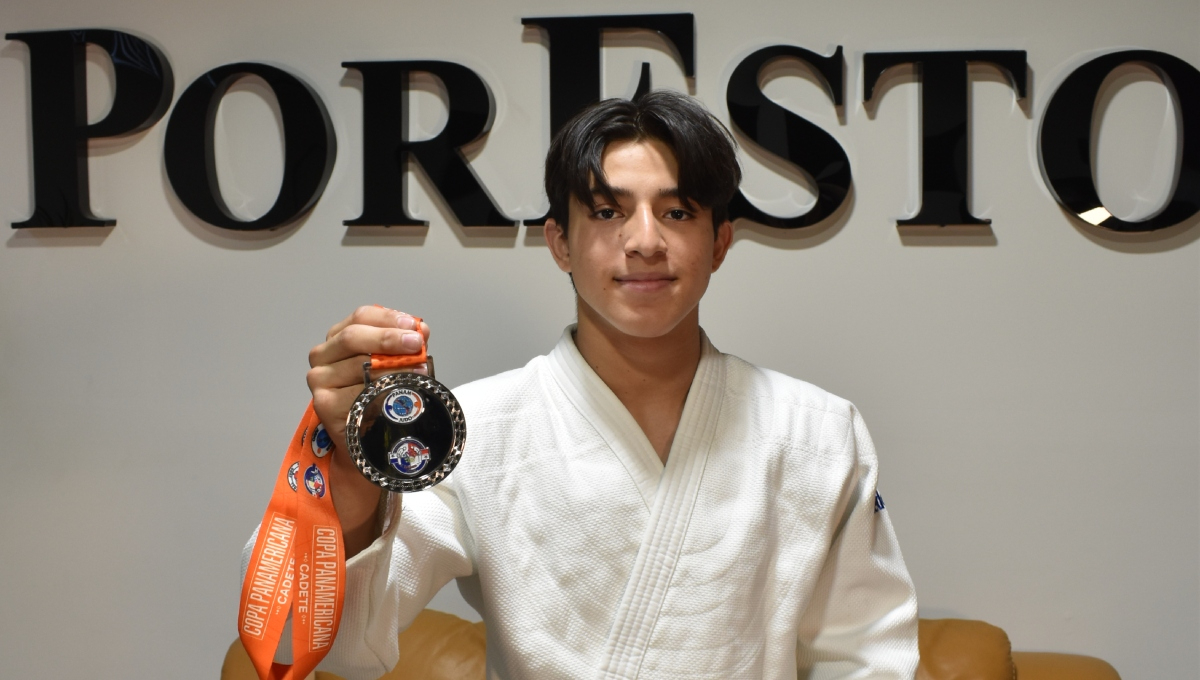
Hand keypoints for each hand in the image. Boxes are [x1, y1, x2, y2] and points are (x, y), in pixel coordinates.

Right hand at [306, 305, 429, 555]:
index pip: (361, 316)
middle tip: (416, 343)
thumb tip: (422, 330)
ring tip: (419, 370)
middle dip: (389, 338)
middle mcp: (323, 356)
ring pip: (357, 365)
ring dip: (392, 367)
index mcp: (339, 338)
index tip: (415, 327)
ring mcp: (320, 381)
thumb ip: (406, 347)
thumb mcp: (394, 366)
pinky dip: (380, 392)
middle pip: (354, 337)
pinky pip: (355, 394)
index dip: (389, 318)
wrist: (365, 441)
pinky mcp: (323, 405)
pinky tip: (399, 393)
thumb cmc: (380, 398)